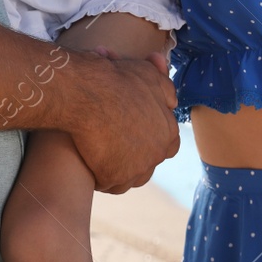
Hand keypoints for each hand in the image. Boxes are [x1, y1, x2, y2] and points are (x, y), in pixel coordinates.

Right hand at [71, 51, 179, 193]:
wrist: (89, 93)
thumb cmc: (118, 80)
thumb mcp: (149, 76)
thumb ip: (165, 90)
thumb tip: (173, 101)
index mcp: (169, 131)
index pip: (168, 144)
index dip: (151, 140)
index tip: (135, 135)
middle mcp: (157, 153)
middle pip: (149, 163)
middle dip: (136, 157)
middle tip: (116, 146)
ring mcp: (136, 168)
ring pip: (130, 178)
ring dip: (120, 171)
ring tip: (104, 158)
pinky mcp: (113, 177)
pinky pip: (109, 185)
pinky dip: (102, 178)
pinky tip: (92, 166)